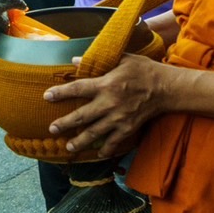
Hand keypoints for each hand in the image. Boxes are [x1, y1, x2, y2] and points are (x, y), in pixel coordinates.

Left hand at [44, 54, 165, 158]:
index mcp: (105, 84)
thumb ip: (99, 61)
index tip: (47, 96)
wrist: (166, 88)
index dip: (60, 93)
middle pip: (81, 116)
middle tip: (52, 130)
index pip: (77, 89)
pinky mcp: (128, 128)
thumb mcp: (123, 58)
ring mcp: (118, 118)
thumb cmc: (144, 70)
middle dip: (64, 124)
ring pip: (94, 133)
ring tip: (68, 147)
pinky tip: (98, 154)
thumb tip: (75, 60)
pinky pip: (113, 142)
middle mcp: (108, 104)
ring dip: (79, 141)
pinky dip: (105, 149)